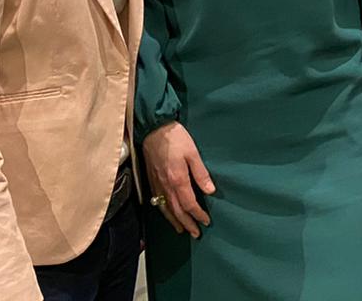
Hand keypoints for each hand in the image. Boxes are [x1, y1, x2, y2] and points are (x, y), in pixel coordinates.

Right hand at [143, 121, 213, 237]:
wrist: (153, 129)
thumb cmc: (175, 138)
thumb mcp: (193, 153)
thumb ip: (201, 173)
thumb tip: (210, 190)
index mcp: (177, 180)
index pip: (189, 204)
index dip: (198, 214)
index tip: (206, 221)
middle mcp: (165, 186)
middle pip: (177, 210)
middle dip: (187, 223)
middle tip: (195, 234)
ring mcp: (157, 184)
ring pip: (165, 208)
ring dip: (174, 221)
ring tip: (181, 230)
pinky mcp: (151, 180)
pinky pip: (157, 201)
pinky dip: (164, 211)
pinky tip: (167, 213)